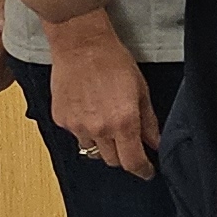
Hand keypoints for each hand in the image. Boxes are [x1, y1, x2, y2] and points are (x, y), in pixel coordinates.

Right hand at [50, 12, 159, 179]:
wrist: (81, 44)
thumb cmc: (113, 61)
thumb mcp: (141, 90)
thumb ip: (149, 121)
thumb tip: (156, 143)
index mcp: (123, 122)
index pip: (132, 162)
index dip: (142, 170)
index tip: (146, 171)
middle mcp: (99, 128)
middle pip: (112, 160)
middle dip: (123, 155)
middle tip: (127, 139)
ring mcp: (77, 126)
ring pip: (93, 149)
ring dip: (102, 142)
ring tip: (105, 117)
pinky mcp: (61, 119)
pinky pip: (76, 134)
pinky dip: (84, 128)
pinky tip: (88, 108)